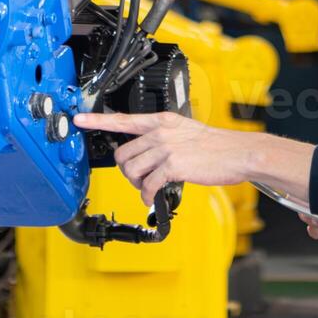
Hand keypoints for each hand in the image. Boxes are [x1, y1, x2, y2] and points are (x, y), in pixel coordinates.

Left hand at [73, 111, 255, 203]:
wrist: (238, 153)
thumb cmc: (216, 146)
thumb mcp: (186, 132)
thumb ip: (164, 138)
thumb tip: (146, 156)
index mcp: (162, 121)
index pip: (124, 119)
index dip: (98, 120)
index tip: (80, 119)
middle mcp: (161, 131)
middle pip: (123, 153)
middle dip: (127, 171)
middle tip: (140, 178)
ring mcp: (166, 147)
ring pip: (132, 170)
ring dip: (137, 184)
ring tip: (149, 188)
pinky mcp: (173, 165)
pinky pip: (148, 184)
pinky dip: (147, 195)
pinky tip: (153, 197)